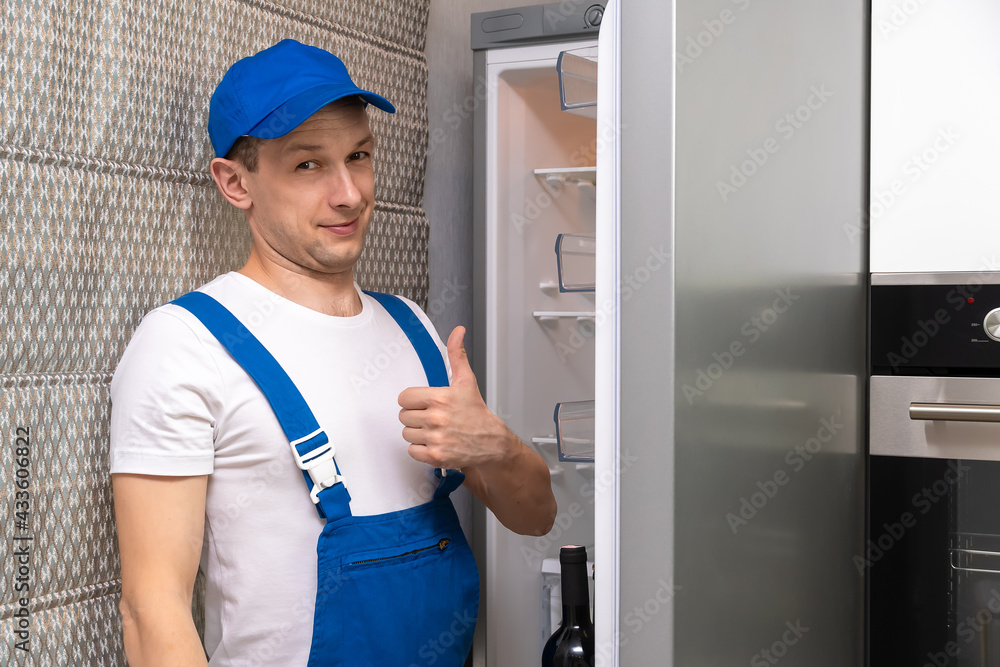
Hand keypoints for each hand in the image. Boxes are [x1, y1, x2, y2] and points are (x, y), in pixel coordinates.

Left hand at [398, 326, 513, 468]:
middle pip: (403, 416)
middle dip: (416, 417)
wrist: (492, 442)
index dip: (413, 401)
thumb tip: (457, 332)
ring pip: (407, 433)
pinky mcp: (435, 456)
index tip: (424, 404)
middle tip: (432, 418)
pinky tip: (435, 443)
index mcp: (439, 398)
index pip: (404, 398)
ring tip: (435, 430)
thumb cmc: (477, 414)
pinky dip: (420, 449)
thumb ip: (457, 355)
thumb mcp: (466, 381)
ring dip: (417, 433)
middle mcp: (436, 418)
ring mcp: (435, 438)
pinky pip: (412, 451)